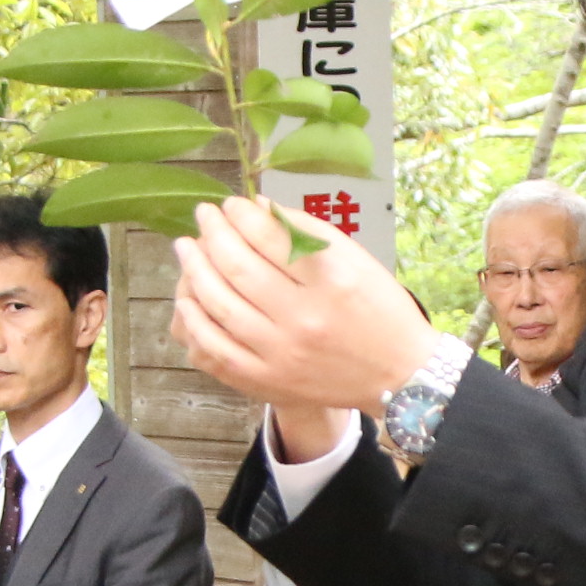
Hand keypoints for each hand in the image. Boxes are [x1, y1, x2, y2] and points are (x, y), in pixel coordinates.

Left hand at [172, 196, 437, 430]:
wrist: (397, 375)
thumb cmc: (378, 310)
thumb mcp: (354, 261)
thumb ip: (306, 232)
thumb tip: (256, 207)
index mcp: (331, 282)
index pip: (270, 238)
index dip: (241, 216)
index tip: (230, 204)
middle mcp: (305, 319)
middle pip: (239, 269)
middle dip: (213, 236)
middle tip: (203, 217)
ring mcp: (282, 354)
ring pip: (219, 306)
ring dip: (195, 271)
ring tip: (187, 249)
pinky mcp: (267, 381)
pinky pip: (214, 349)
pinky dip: (194, 320)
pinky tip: (188, 298)